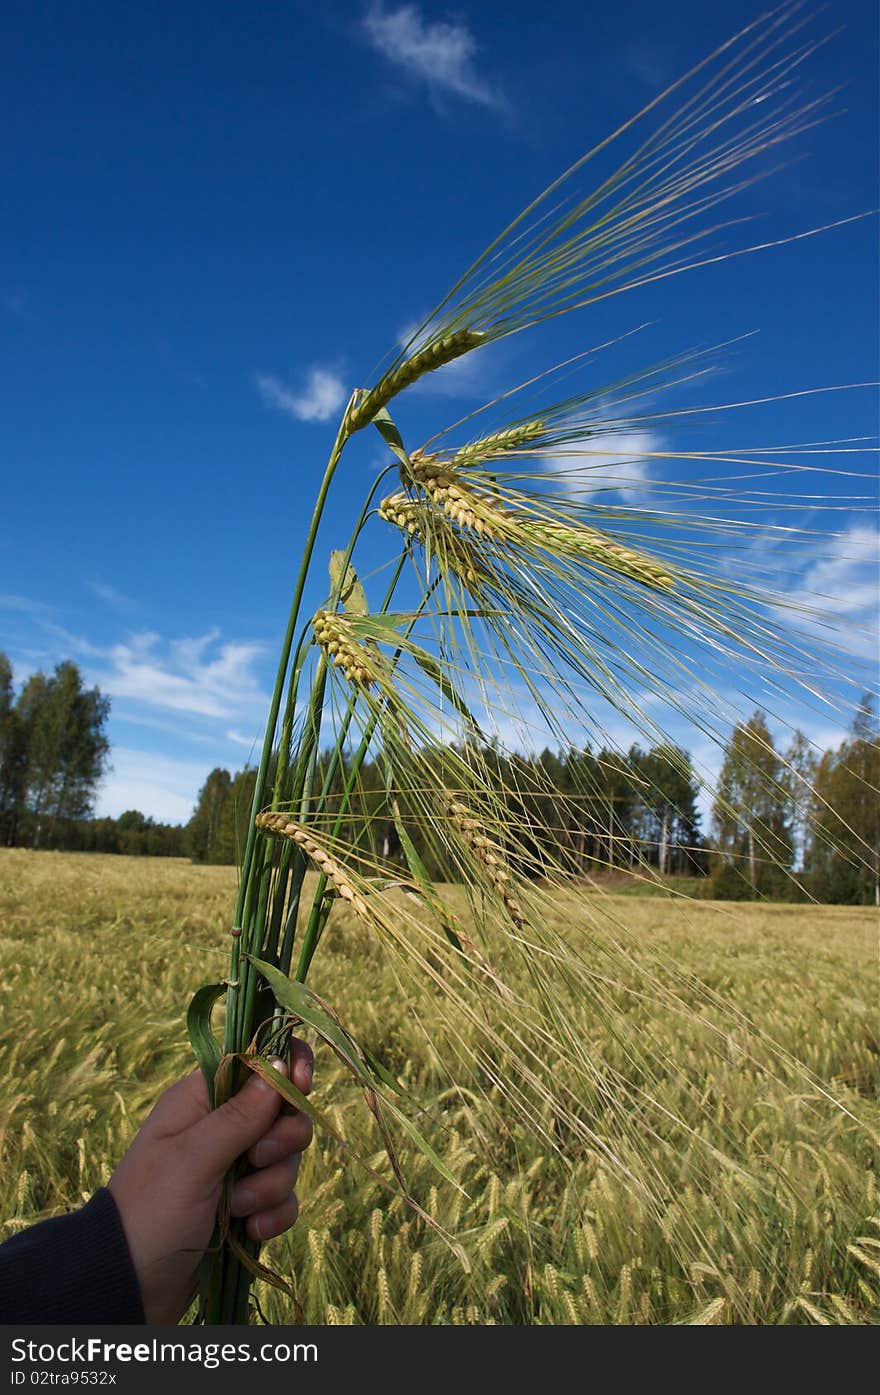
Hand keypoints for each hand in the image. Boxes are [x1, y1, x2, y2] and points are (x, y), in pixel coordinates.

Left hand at [108, 1042, 313, 1323]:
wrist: (129, 1285)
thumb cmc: (151, 1211)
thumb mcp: (193, 1158)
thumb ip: (239, 1114)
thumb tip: (279, 1063)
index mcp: (202, 1100)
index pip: (256, 1063)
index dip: (285, 1067)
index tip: (302, 1084)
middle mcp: (221, 1128)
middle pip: (284, 1113)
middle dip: (282, 1140)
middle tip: (255, 1159)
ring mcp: (235, 1168)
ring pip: (286, 1159)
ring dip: (270, 1186)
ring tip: (237, 1209)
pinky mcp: (245, 1206)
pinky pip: (282, 1198)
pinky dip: (273, 1214)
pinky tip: (250, 1231)